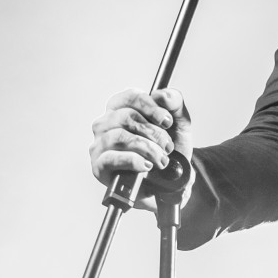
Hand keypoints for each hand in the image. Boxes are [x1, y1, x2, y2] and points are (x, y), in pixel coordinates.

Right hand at [89, 88, 192, 210]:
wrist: (171, 182)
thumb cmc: (168, 150)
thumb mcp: (178, 123)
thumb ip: (174, 102)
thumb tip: (162, 95)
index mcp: (120, 108)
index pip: (130, 97)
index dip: (150, 107)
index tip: (167, 121)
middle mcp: (105, 124)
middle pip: (126, 117)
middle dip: (153, 132)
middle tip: (167, 146)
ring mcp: (99, 145)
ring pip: (119, 137)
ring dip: (147, 148)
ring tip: (161, 159)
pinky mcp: (99, 167)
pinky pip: (111, 158)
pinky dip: (133, 161)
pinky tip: (146, 166)